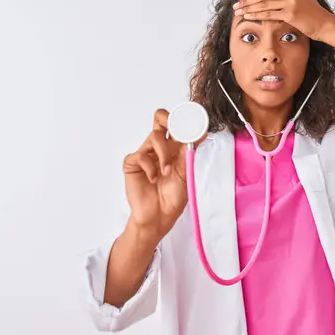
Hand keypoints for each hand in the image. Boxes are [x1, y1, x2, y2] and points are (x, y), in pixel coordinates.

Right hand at [122, 108, 206, 240]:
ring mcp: (145, 154)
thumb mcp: (185, 171)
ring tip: (167, 171)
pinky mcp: (133, 163)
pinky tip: (153, 178)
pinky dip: (149, 167)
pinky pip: (140, 155)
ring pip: (153, 136)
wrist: (160, 215)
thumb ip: (189, 150)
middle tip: (177, 130)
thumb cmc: (172, 197)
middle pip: (160, 118)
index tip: (194, 122)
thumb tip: (202, 132)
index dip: (184, 119)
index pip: (176, 124)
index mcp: (174, 148)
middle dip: (169, 119)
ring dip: (163, 154)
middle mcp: (159, 147)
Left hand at [232, 0, 333, 40]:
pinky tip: (248, 16)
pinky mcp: (290, 14)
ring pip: (264, 4)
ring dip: (248, 7)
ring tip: (238, 11)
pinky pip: (269, 14)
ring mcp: (290, 3)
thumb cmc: (315, 12)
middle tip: (236, 4)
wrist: (325, 24)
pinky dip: (257, 14)